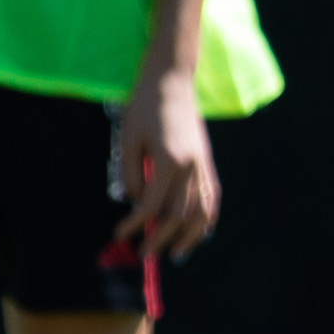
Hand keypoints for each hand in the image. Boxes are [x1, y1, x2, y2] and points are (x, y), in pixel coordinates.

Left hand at [115, 69, 223, 262]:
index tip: (120, 234)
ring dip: (190, 235)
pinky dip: (208, 217)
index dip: (135, 223)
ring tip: (177, 253)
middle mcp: (191, 166)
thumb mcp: (128, 138)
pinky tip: (200, 231)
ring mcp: (204, 164)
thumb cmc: (144, 105)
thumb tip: (135, 201)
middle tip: (144, 253)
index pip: (152, 204)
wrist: (172, 80)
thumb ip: (131, 173)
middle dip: (161, 237)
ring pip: (203, 210)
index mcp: (170, 160)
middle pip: (179, 214)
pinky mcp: (207, 161)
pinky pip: (213, 196)